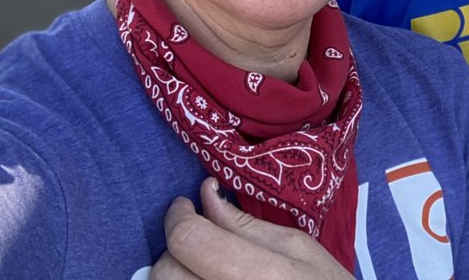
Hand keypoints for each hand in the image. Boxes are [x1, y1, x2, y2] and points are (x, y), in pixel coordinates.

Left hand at [150, 177, 353, 278]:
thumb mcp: (302, 251)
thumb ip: (248, 226)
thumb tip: (207, 197)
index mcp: (262, 278)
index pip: (190, 241)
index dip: (179, 216)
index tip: (185, 206)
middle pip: (166, 272)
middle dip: (176, 250)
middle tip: (201, 242)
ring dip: (176, 277)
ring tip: (204, 269)